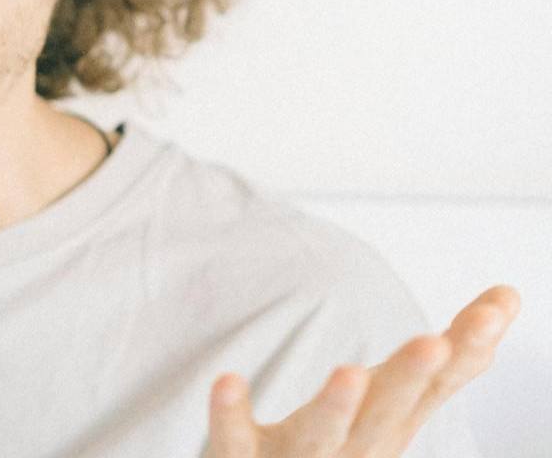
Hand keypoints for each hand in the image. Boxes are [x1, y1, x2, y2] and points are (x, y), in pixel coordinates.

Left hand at [207, 284, 520, 457]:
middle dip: (409, 379)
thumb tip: (510, 295)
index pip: (434, 387)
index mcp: (390, 426)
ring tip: (349, 372)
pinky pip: (235, 438)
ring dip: (336, 407)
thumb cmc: (342, 445)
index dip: (465, 349)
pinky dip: (231, 413)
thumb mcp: (395, 399)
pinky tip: (228, 380)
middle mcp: (354, 448)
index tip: (496, 308)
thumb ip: (448, 356)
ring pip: (319, 436)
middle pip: (384, 413)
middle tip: (432, 342)